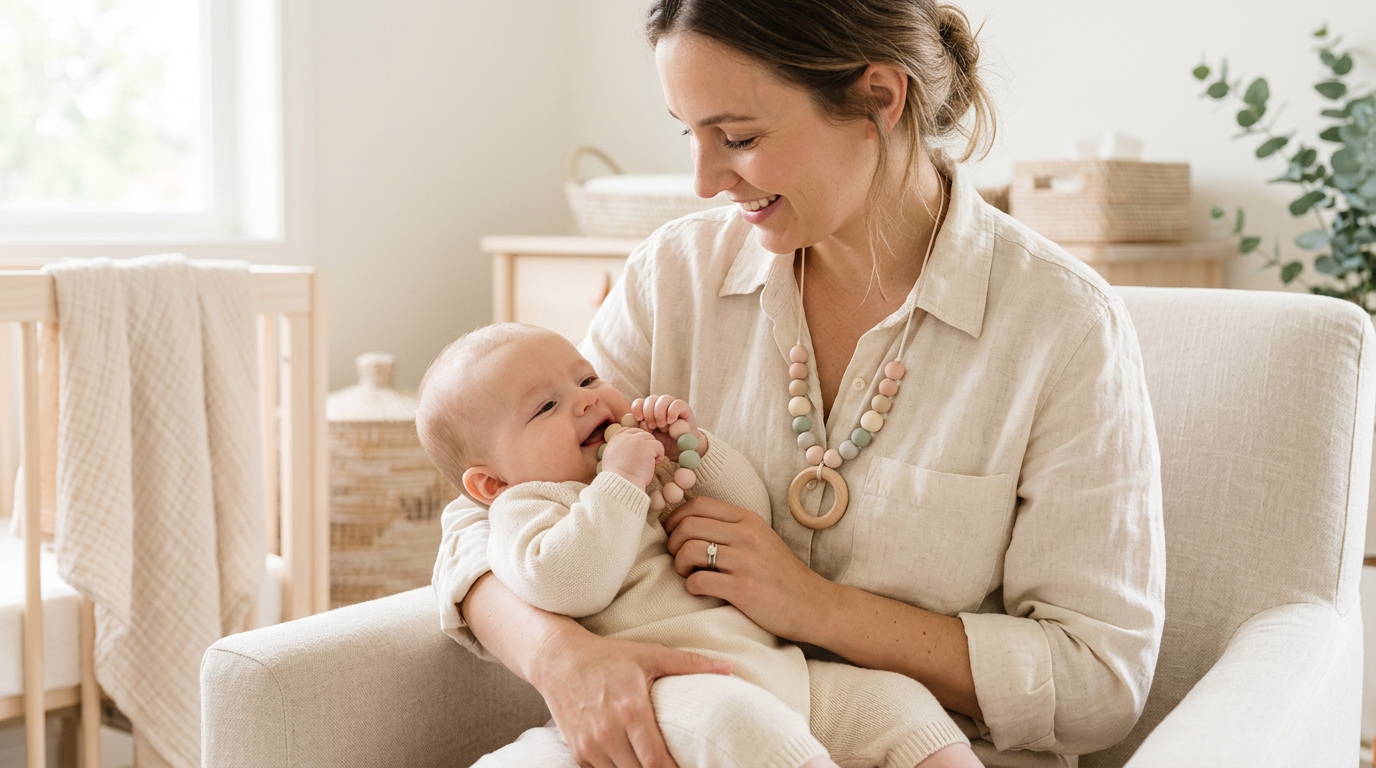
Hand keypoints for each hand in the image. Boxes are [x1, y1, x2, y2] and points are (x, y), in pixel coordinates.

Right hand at [530, 623, 731, 767]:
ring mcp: (590, 745)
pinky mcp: (578, 752)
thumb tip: (728, 669)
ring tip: (655, 764)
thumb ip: (690, 664)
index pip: (657, 761)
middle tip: (676, 766)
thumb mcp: (650, 654)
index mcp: (630, 710)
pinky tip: (631, 762)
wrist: (558, 660)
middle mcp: (608, 732)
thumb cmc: (608, 657)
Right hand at [601, 428, 663, 489]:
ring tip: (647, 464)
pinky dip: (659, 456)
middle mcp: (625, 437)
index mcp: (615, 439)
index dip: (636, 439)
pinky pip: (659, 446)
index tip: (639, 450)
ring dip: (652, 451)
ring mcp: (637, 440)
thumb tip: (628, 447)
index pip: (628, 430)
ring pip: (651, 439)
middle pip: (641, 434)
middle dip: (645, 445)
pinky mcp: (647, 446)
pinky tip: (654, 465)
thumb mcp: (610, 458)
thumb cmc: (617, 477)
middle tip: (644, 459)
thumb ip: (618, 448)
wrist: (622, 483)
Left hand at [631, 396, 708, 459]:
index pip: (639, 402)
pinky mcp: (684, 408)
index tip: (639, 419)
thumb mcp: (648, 437)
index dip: (637, 408)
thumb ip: (641, 429)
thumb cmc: (661, 443)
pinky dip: (672, 412)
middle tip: (652, 427)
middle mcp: (659, 405)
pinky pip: (676, 404)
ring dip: (660, 413)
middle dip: (649, 413)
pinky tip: (670, 422)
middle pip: (650, 399)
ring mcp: (671, 405)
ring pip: (663, 399)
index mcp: (648, 410)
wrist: (679, 450)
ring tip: (662, 426)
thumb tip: (638, 422)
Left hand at [662, 496, 829, 641]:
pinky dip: (691, 586)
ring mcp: (745, 562)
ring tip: (688, 574)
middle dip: (672, 542)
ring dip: (679, 565)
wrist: (813, 605)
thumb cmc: (781, 575)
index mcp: (749, 520)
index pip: (699, 504)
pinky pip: (699, 581)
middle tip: (677, 557)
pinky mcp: (743, 589)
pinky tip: (699, 590)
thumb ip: (732, 529)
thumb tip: (690, 526)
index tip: (672, 533)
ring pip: (689, 550)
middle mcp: (746, 536)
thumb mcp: (761, 540)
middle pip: (688, 525)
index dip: (676, 517)